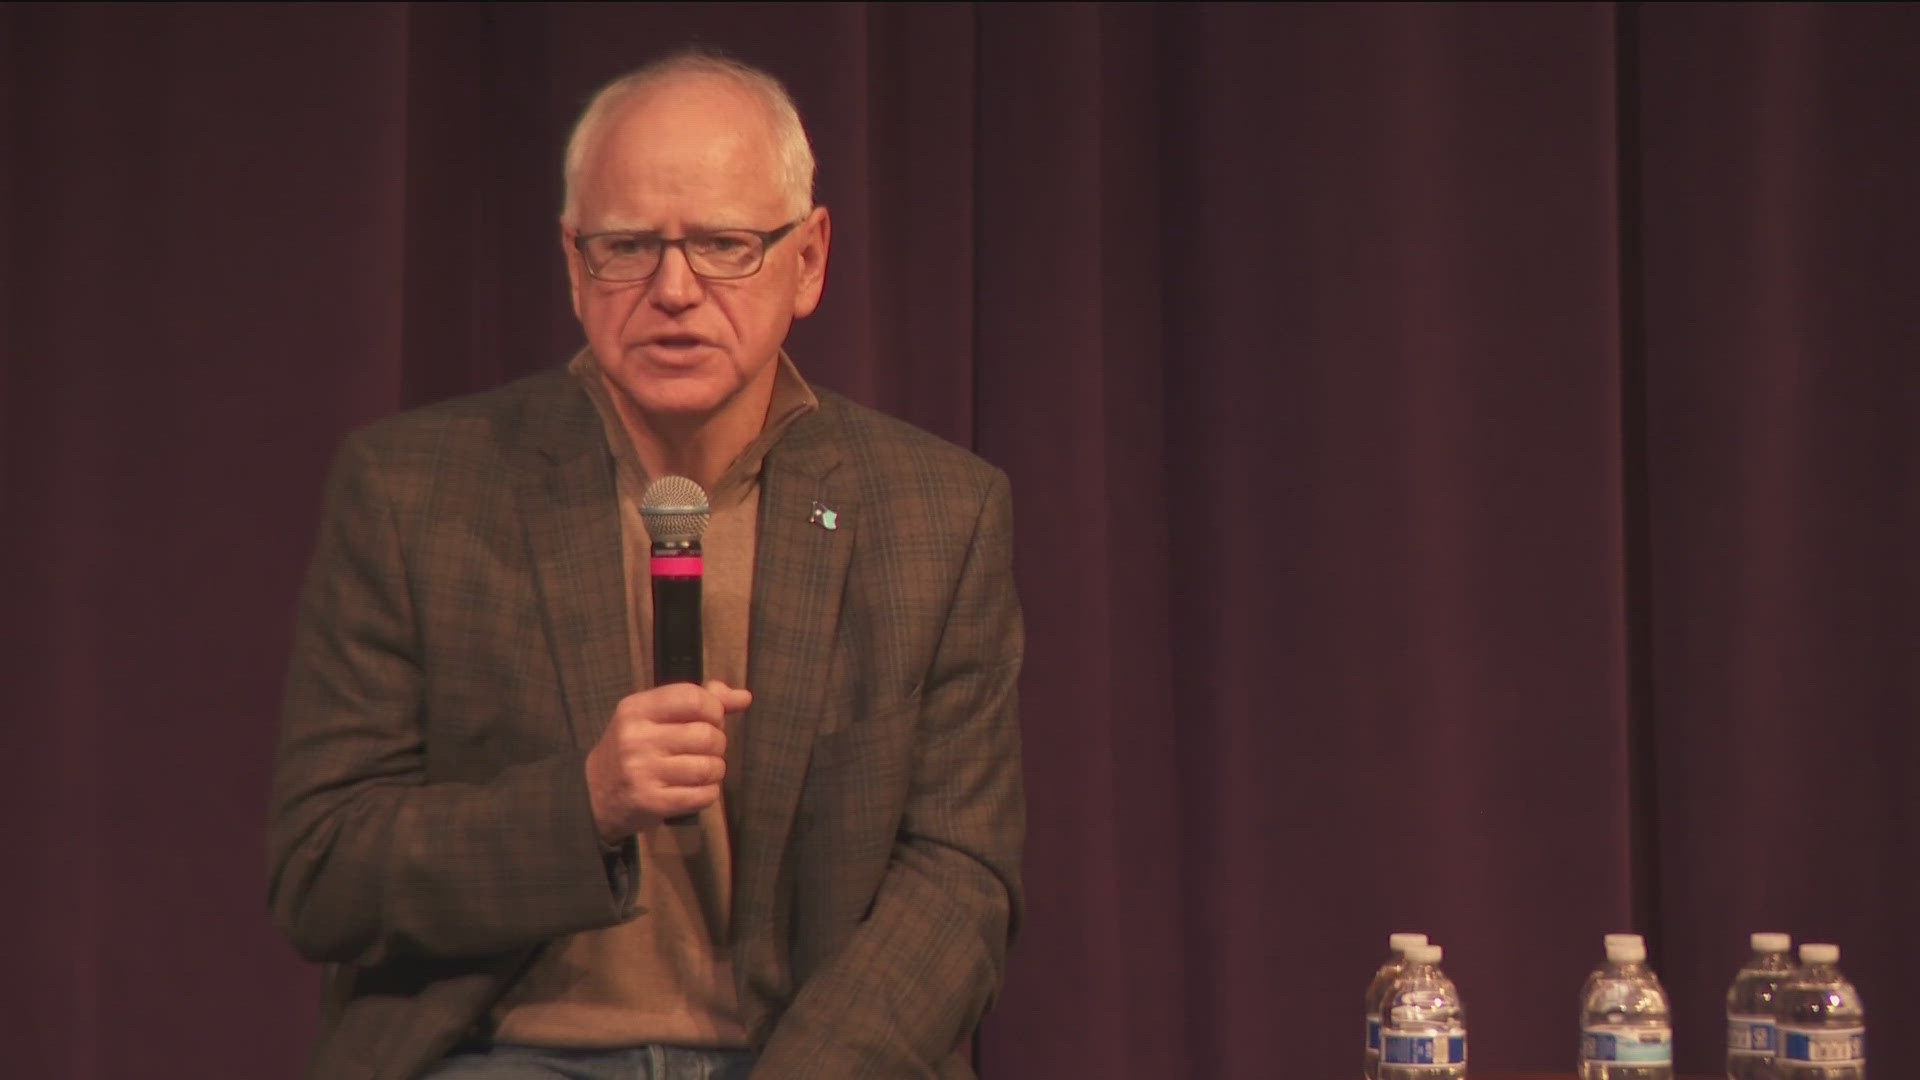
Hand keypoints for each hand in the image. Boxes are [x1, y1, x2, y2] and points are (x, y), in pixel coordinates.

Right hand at [584, 679, 750, 841]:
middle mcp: (636, 739)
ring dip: (715, 770)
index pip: (693, 698)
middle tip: (705, 749)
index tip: (711, 719)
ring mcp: (643, 772)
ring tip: (701, 770)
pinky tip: (694, 788)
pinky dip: (708, 792)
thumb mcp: (654, 715)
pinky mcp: (652, 803)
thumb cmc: (634, 747)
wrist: (593, 793)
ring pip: (710, 767)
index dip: (714, 709)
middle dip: (718, 743)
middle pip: (707, 735)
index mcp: (636, 709)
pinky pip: (704, 795)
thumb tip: (744, 697)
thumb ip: (699, 701)